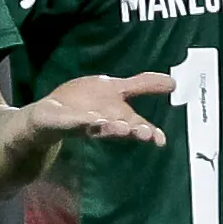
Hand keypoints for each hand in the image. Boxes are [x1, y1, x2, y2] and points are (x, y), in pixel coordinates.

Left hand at [28, 71, 169, 147]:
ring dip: (108, 128)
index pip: (134, 123)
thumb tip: (174, 82)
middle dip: (129, 130)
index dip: (148, 132)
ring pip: (94, 127)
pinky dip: (79, 121)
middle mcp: (99, 122)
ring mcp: (76, 122)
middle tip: (144, 134)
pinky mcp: (56, 120)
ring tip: (121, 128)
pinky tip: (90, 119)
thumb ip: (143, 85)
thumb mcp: (116, 89)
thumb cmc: (85, 104)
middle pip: (116, 127)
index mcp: (114, 115)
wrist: (48, 114)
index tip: (160, 140)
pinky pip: (68, 121)